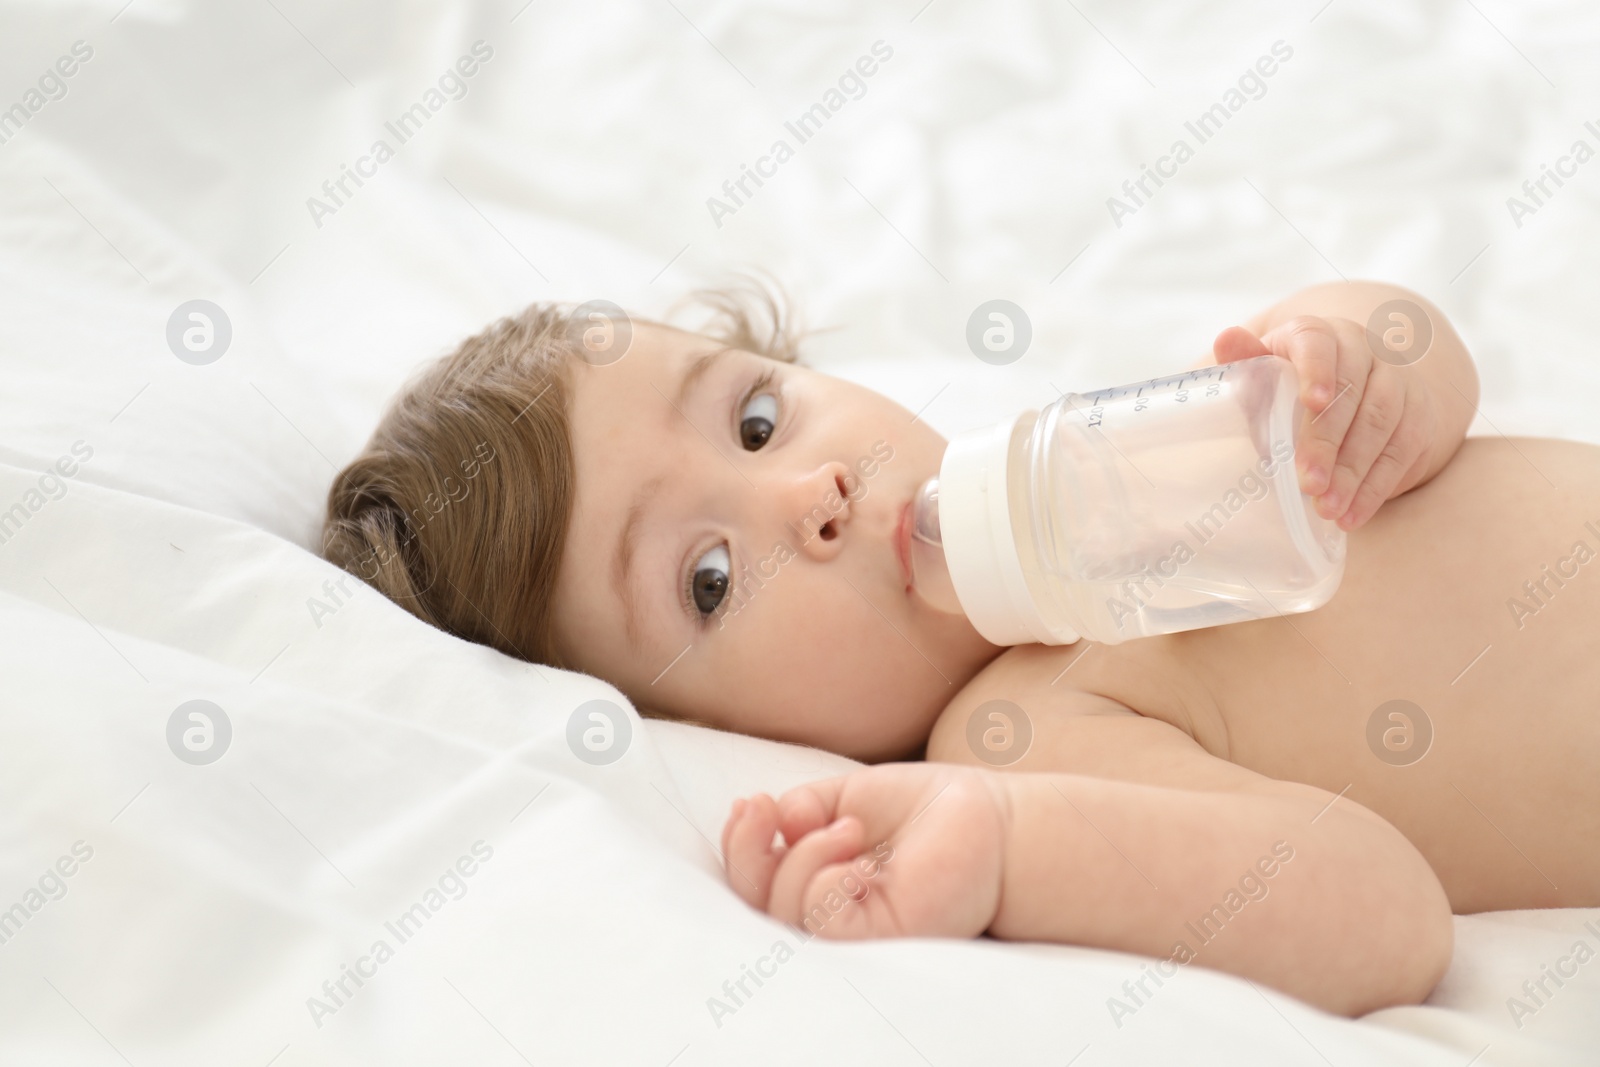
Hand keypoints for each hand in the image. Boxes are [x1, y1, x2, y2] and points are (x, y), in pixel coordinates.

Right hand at [720, 763, 1006, 939]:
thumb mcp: (850, 795)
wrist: (986, 819)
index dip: (738, 844)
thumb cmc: (922, 809)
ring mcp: (852, 926)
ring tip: (849, 828)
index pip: (754, 875)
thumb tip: (775, 821)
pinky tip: (856, 864)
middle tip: (766, 809)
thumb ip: (806, 807)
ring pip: (784, 912)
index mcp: (814, 872)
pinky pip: (824, 926)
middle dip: (746, 851)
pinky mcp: (881, 938)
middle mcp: (826, 905)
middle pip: (755, 899)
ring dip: (803, 859)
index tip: (752, 802)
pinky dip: (825, 887)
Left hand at [1213, 316, 1438, 529]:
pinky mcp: (1418, 417)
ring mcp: (1397, 381)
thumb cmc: (1291, 392)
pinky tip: (1351, 515)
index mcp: (1319, 335)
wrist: (1351, 403)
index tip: (1313, 403)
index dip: (1317, 369)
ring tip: (1326, 508)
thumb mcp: (1265, 381)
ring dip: (1352, 471)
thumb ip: (1246, 365)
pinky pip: (1402, 452)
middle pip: (1352, 392)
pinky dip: (1375, 488)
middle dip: (1328, 442)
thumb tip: (1226, 338)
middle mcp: (1364, 349)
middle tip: (1308, 483)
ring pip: (1381, 422)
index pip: (1319, 342)